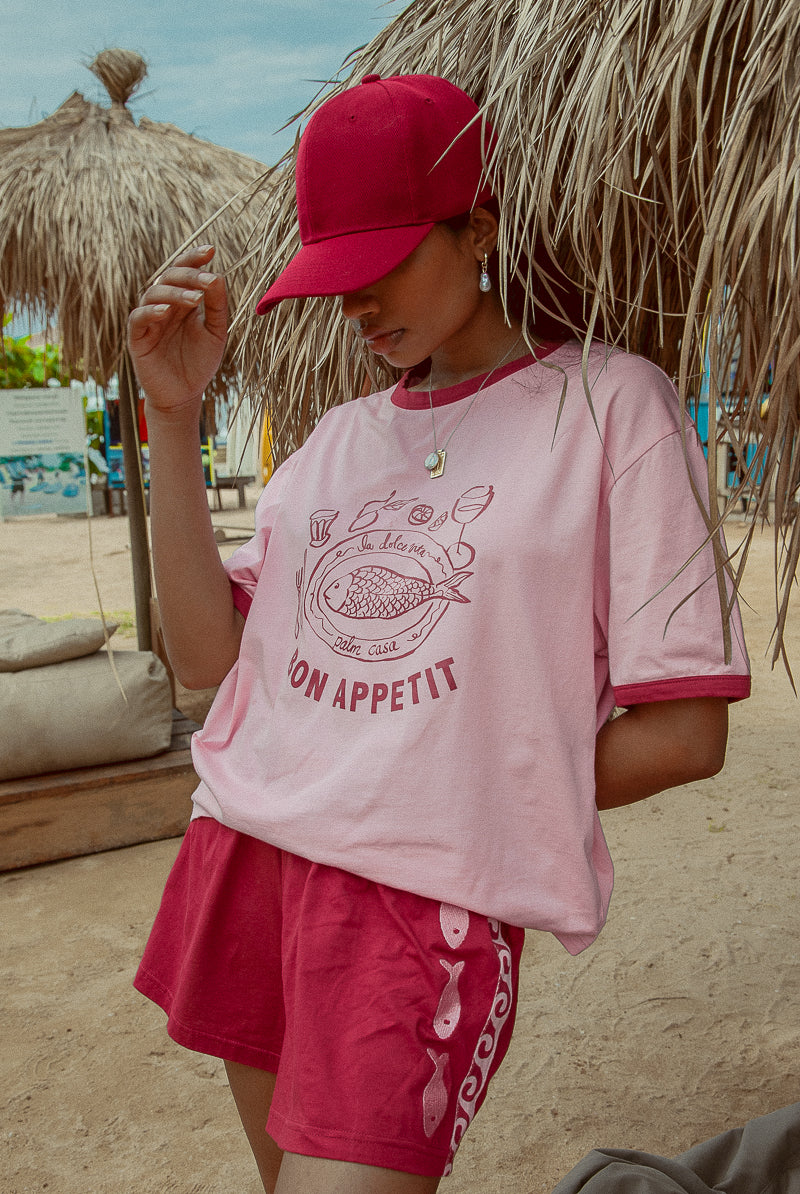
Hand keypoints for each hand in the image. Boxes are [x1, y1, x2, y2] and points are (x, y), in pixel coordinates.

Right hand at [127, 245, 227, 418]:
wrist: (184, 396)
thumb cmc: (199, 364)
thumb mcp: (214, 333)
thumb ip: (216, 307)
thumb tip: (218, 276)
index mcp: (182, 301)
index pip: (184, 272)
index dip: (194, 259)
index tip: (210, 250)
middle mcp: (164, 306)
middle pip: (168, 277)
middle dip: (188, 275)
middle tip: (207, 281)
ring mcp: (150, 320)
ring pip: (153, 294)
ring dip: (173, 293)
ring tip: (193, 300)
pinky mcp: (137, 338)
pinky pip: (139, 318)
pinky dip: (151, 311)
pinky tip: (166, 312)